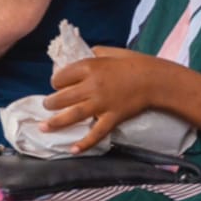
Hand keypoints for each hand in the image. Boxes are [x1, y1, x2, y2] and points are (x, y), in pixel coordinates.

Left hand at [41, 49, 165, 152]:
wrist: (156, 80)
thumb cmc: (135, 63)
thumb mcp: (111, 51)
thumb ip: (94, 53)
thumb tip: (82, 55)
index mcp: (89, 67)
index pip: (61, 76)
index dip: (56, 81)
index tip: (58, 85)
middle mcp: (92, 86)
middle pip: (61, 97)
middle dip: (50, 103)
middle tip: (47, 106)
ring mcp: (101, 103)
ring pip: (72, 115)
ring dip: (55, 122)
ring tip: (44, 127)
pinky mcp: (112, 117)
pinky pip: (96, 133)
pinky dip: (84, 143)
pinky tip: (73, 149)